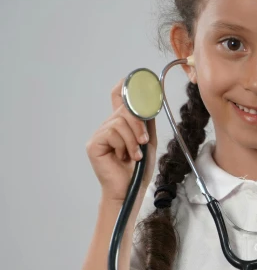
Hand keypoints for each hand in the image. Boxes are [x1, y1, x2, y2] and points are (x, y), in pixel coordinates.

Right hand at [86, 78, 157, 202]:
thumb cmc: (138, 170)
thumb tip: (149, 102)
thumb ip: (147, 123)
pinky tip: (124, 157)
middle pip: (123, 109)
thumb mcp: (148, 142)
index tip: (130, 79)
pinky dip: (123, 144)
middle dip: (138, 123)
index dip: (124, 88)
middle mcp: (108, 127)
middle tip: (144, 141)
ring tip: (135, 154)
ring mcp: (99, 135)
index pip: (118, 99)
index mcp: (120, 125)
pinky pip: (112, 132)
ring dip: (133, 139)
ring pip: (119, 121)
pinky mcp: (93, 144)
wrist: (130, 190)